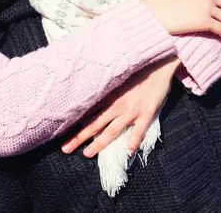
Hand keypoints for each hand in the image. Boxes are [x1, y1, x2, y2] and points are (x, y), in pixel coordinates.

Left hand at [61, 56, 179, 157]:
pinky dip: (133, 142)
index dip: (75, 123)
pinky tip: (128, 152)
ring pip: (112, 131)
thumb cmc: (138, 70)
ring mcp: (132, 111)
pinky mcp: (147, 114)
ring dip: (99, 143)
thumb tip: (92, 96)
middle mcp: (117, 105)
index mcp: (109, 96)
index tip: (62, 132)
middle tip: (65, 149)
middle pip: (95, 124)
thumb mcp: (119, 77)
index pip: (88, 113)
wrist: (158, 65)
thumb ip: (107, 88)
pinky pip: (139, 131)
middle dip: (79, 138)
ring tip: (87, 154)